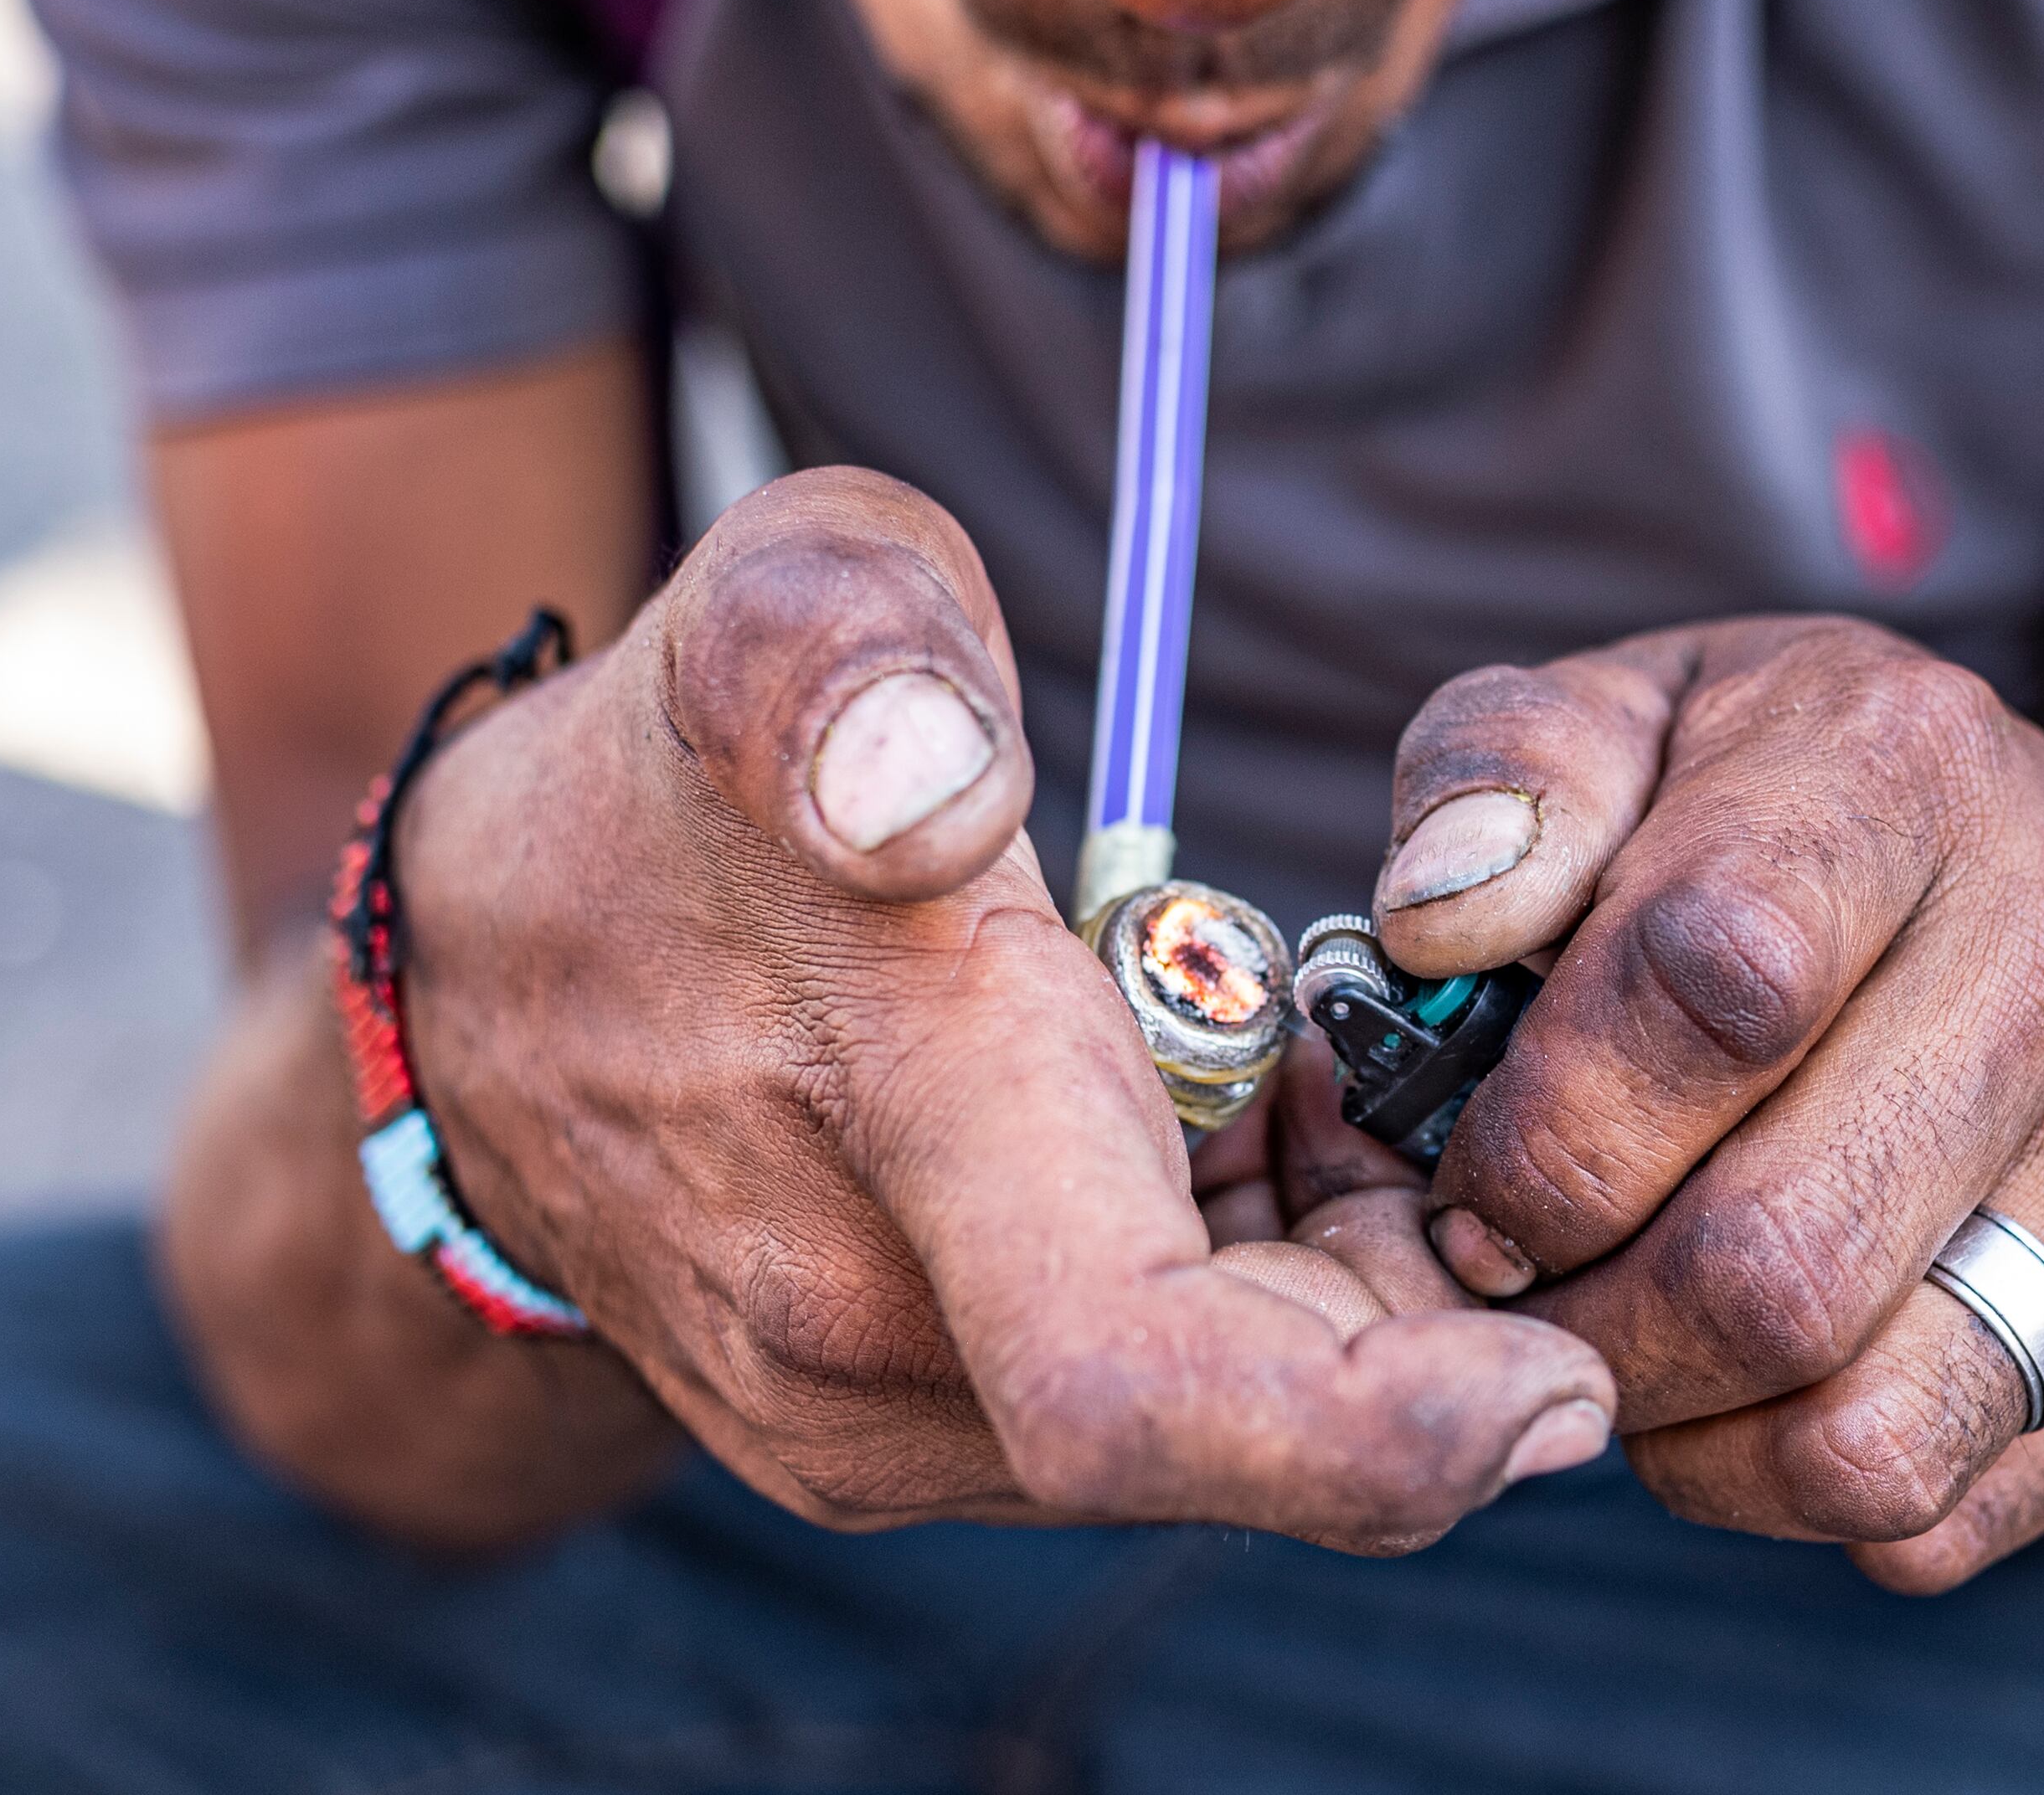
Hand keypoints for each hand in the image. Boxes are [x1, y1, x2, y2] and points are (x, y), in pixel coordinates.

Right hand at [390, 467, 1614, 1552]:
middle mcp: (860, 1338)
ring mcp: (861, 1421)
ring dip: (1322, 1278)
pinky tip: (1204, 1132)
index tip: (1567, 1385)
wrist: (476, 978)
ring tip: (1272, 1066)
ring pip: (1202, 1413)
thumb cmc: (671, 771)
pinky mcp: (879, 1441)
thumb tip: (931, 785)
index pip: (1132, 1380)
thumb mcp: (770, 602)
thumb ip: (852, 645)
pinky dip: (1230, 1292)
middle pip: (1238, 1409)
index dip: (1381, 1425)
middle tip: (1402, 1080)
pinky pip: (1130, 1403)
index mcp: (879, 1121)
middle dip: (1403, 1285)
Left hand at [1368, 618, 2043, 1587]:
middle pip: (1777, 1258)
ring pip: (1867, 1430)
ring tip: (1626, 1346)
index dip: (1548, 1133)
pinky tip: (1744, 1389)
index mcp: (1902, 763)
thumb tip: (1440, 925)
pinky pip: (1947, 1507)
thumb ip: (1499, 785)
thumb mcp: (1617, 726)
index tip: (1468, 1179)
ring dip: (1682, 1440)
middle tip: (1521, 1296)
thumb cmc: (1766, 817)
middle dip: (1588, 1324)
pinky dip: (1792, 1496)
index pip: (1714, 985)